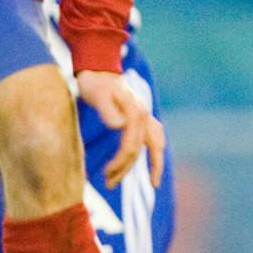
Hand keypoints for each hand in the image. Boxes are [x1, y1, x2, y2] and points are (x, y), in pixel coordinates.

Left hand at [78, 68, 164, 187]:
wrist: (98, 68)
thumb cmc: (95, 83)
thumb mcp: (97, 94)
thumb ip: (107, 110)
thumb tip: (119, 126)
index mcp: (135, 112)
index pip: (131, 146)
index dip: (120, 163)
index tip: (106, 174)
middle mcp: (144, 114)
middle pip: (140, 150)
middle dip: (126, 169)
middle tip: (109, 183)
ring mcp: (145, 115)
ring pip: (155, 145)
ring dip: (151, 165)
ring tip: (153, 184)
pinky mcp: (142, 116)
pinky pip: (156, 137)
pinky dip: (157, 151)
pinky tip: (154, 163)